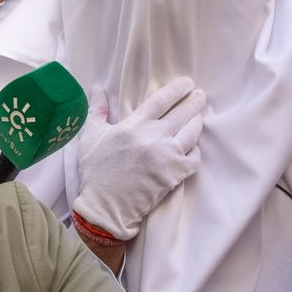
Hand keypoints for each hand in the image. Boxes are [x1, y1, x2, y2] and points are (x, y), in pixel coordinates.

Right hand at [71, 77, 205, 241]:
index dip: (177, 89)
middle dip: (194, 102)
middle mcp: (153, 137)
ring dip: (196, 123)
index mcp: (134, 125)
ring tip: (197, 118)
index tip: (187, 84)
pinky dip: (195, 151)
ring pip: (192, 132)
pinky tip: (192, 148)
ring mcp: (167, 156)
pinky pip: (195, 158)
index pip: (161, 100)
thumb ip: (97, 110)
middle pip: (182, 113)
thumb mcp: (91, 137)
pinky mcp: (175, 174)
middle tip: (200, 96)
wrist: (106, 207)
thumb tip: (97, 88)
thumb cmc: (96, 172)